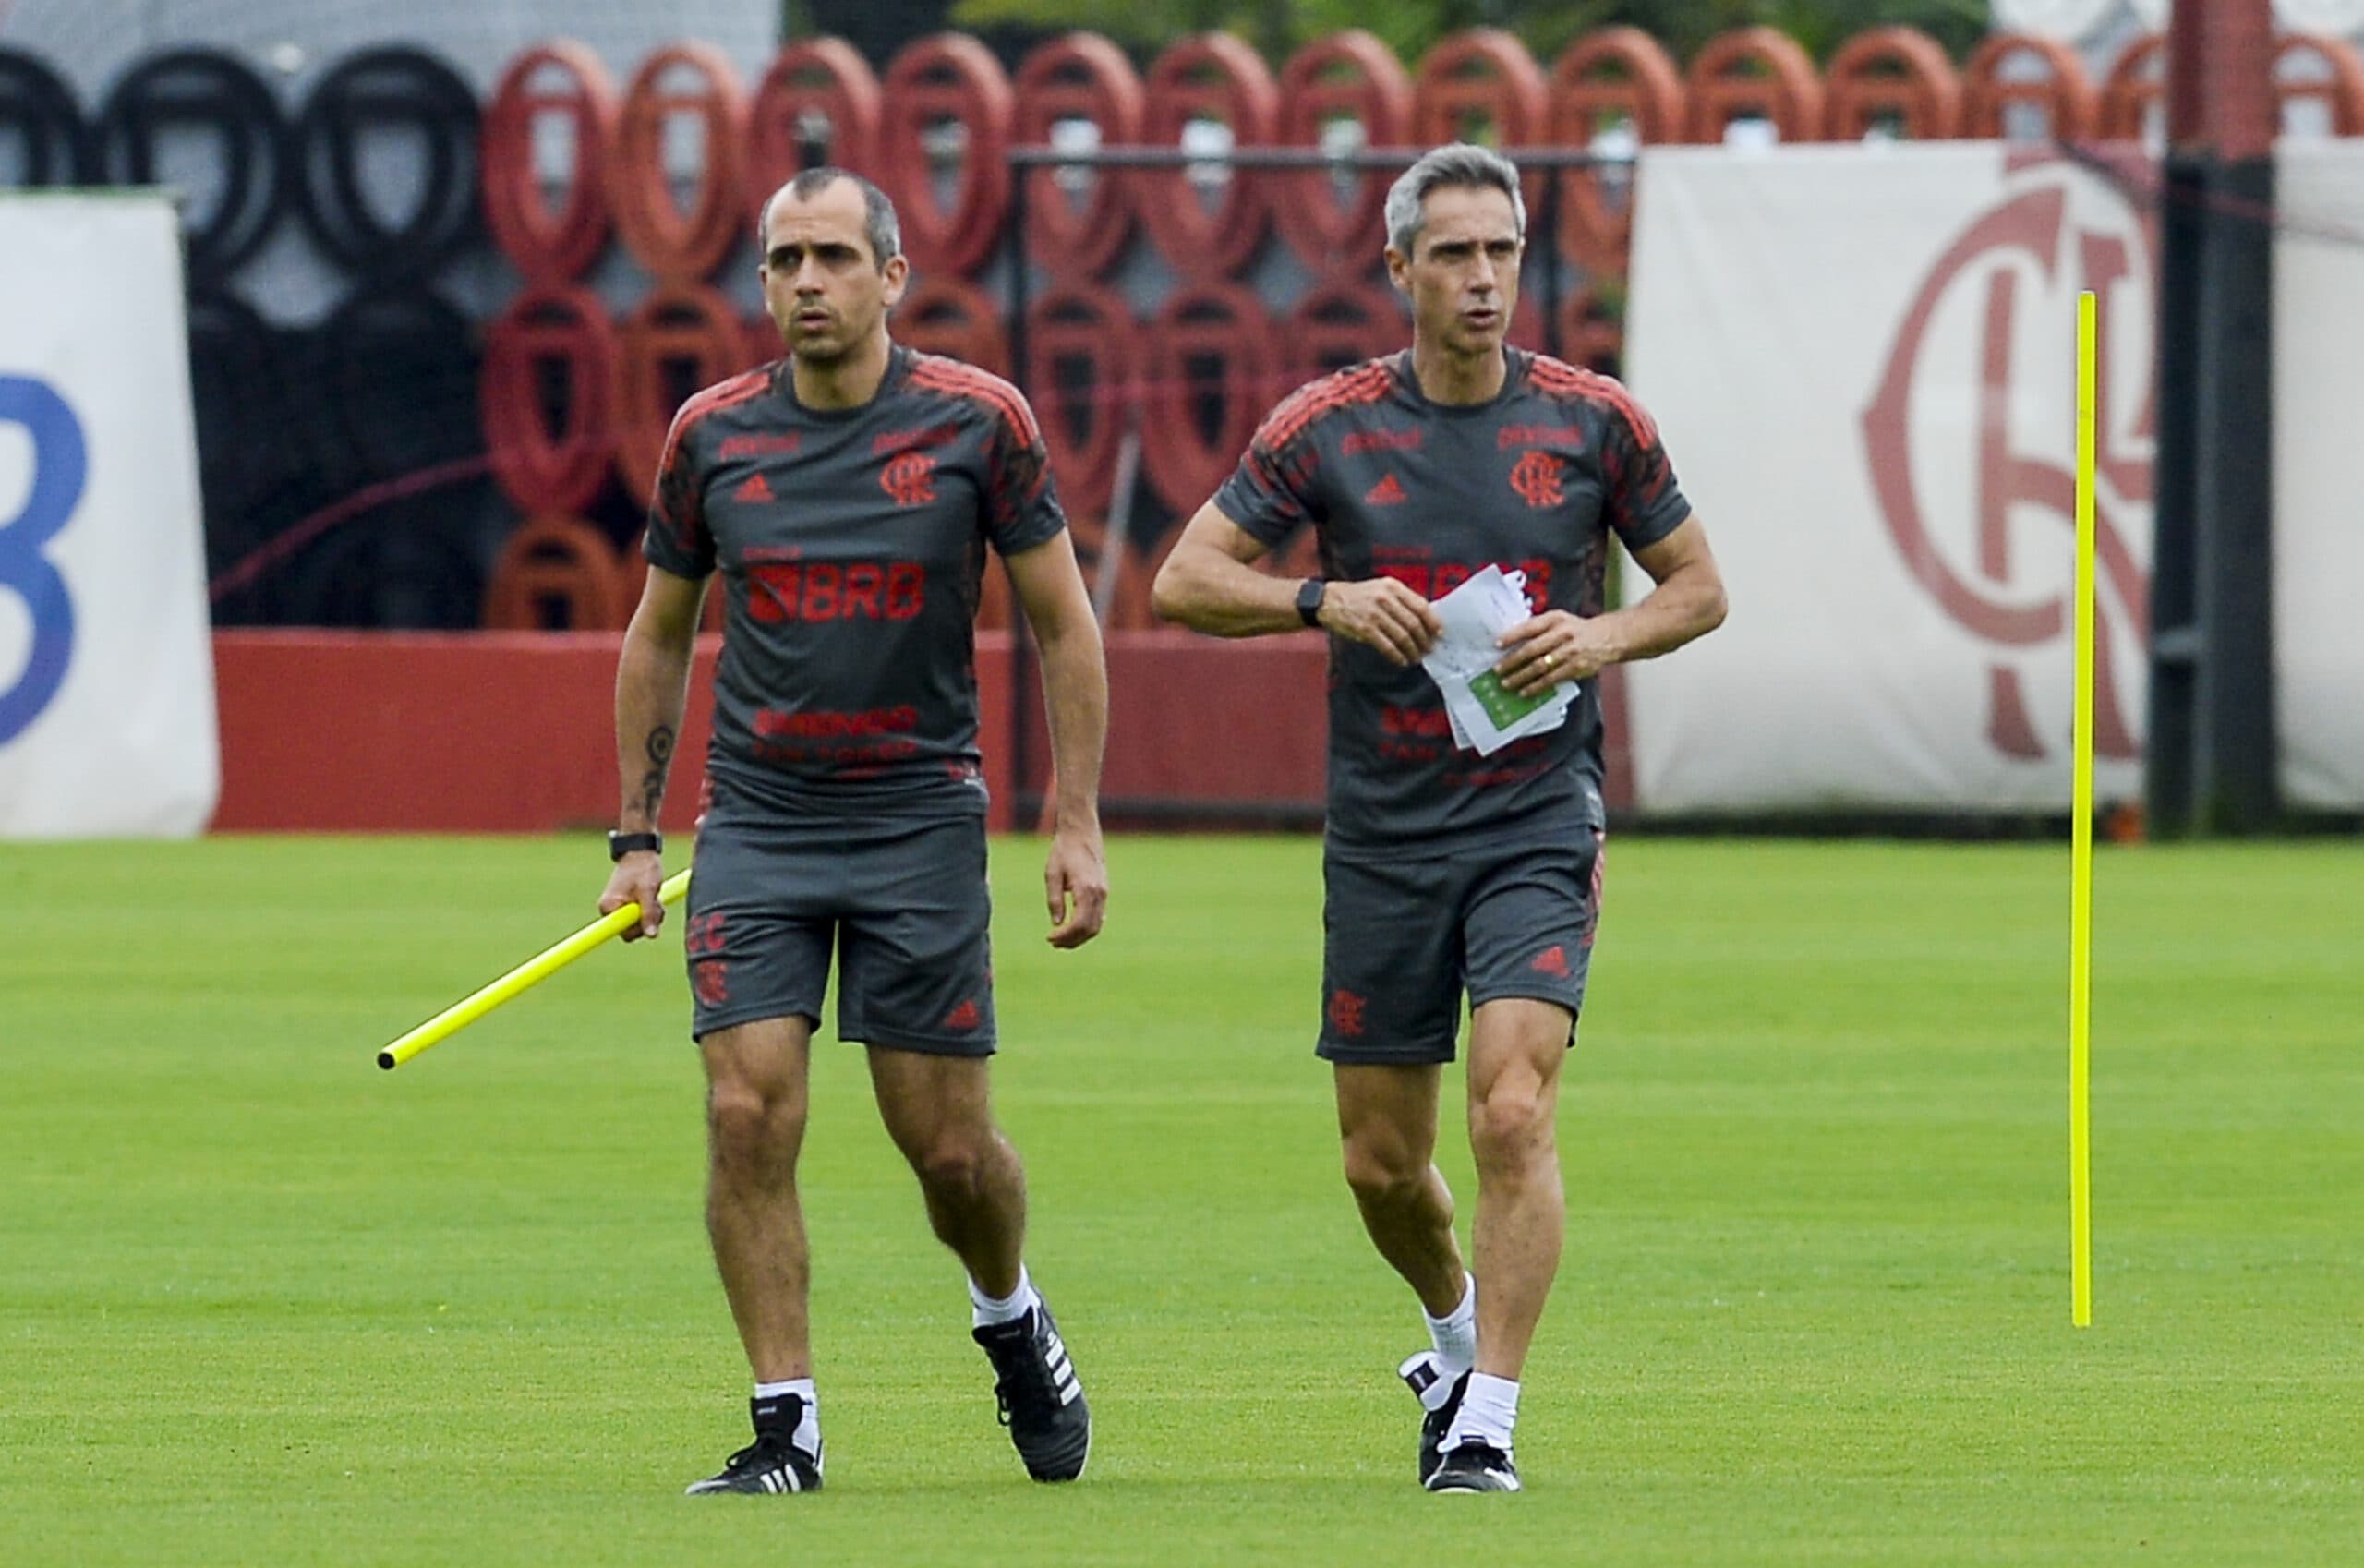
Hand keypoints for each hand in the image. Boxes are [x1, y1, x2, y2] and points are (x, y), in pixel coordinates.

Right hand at [599, 850, 665, 939]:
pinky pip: (641, 917)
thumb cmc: (642, 868)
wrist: (640, 853)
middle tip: (657, 903)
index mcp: (609, 907)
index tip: (647, 916)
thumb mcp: (648, 891)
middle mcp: (610, 910)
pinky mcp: (627, 906)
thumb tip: (651, 936)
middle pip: (633, 930)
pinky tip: (654, 898)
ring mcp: (618, 908)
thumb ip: (648, 914)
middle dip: (648, 919)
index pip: (624, 933)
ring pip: (639, 924)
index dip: (639, 929)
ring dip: (652, 914)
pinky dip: (651, 911)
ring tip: (655, 897)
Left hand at [1043, 825, 1107, 948]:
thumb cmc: (1063, 851)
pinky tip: (1073, 928)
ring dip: (1080, 936)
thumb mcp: (1052, 874)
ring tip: (1061, 938)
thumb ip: (1055, 901)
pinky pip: (1099, 916)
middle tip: (1053, 942)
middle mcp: (1099, 893)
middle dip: (1072, 940)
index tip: (1049, 937)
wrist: (1081, 832)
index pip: (1079, 924)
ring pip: (1097, 925)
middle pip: (1090, 929)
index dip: (1065, 936)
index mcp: (1086, 889)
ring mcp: (1104, 892)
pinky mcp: (1104, 891)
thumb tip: (1057, 924)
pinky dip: (1088, 927)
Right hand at [1317, 578, 1442, 665]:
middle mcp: (1385, 599)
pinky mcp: (1364, 629)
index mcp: (1392, 587)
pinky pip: (1387, 646)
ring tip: (1416, 657)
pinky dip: (1397, 656)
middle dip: (1424, 640)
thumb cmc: (1358, 596)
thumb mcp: (1380, 588)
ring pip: (1402, 637)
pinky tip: (1401, 661)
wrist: (1328, 600)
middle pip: (1413, 624)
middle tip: (1428, 649)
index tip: (1439, 633)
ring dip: (1412, 650)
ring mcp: (1374, 614)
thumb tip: (1424, 619)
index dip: (1432, 622)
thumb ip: (1401, 599)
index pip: (1420, 605)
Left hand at [1494, 610, 1614, 696]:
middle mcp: (1562, 634)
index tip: (1496, 644)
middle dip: (1512, 661)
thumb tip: (1511, 641)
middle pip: (1532, 649)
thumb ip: (1539, 627)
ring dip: (1520, 677)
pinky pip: (1551, 679)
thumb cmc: (1576, 629)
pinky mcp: (1575, 668)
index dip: (1512, 636)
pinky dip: (1536, 687)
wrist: (1607, 637)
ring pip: (1540, 667)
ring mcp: (1569, 652)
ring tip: (1506, 684)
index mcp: (1555, 619)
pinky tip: (1525, 691)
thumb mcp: (1559, 619)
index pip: (1529, 627)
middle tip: (1497, 670)